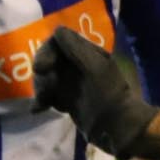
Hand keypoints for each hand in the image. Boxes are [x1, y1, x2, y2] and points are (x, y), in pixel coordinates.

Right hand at [32, 26, 155, 156]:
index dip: (47, 52)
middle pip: (49, 59)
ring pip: (47, 77)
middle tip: (45, 89)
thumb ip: (77, 48)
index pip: (59, 41)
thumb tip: (57, 30)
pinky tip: (39, 109)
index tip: (42, 68)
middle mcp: (79, 65)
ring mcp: (73, 83)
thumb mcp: (96, 68)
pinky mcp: (69, 100)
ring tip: (45, 102)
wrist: (120, 129)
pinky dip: (42, 100)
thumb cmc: (110, 97)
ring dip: (41, 87)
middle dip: (43, 73)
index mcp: (88, 54)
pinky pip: (49, 94)